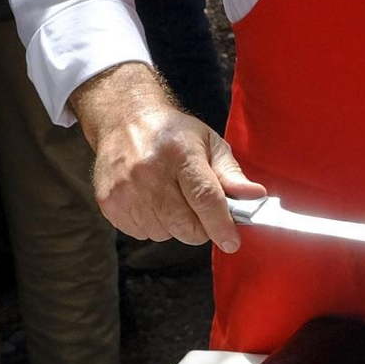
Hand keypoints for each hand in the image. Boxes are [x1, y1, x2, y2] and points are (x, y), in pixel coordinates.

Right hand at [70, 62, 264, 251]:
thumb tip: (255, 196)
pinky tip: (153, 202)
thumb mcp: (210, 143)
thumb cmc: (174, 134)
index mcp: (181, 154)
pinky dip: (154, 225)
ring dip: (175, 226)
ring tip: (172, 198)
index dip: (221, 225)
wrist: (125, 121)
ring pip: (163, 233)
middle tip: (203, 213)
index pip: (204, 198)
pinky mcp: (109, 203)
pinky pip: (141, 233)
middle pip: (183, 224)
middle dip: (202, 229)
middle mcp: (149, 173)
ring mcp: (125, 190)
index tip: (232, 242)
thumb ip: (231, 173)